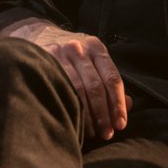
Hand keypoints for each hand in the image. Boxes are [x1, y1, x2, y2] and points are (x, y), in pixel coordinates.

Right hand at [0, 17, 130, 140]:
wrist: (38, 33)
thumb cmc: (72, 54)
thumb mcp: (93, 59)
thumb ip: (109, 81)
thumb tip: (128, 106)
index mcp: (96, 47)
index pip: (112, 78)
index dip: (118, 103)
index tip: (120, 124)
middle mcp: (79, 48)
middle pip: (96, 86)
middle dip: (103, 113)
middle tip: (106, 133)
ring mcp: (60, 54)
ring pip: (77, 89)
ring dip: (86, 115)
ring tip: (92, 133)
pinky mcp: (43, 61)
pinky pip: (58, 88)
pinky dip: (67, 107)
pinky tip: (71, 120)